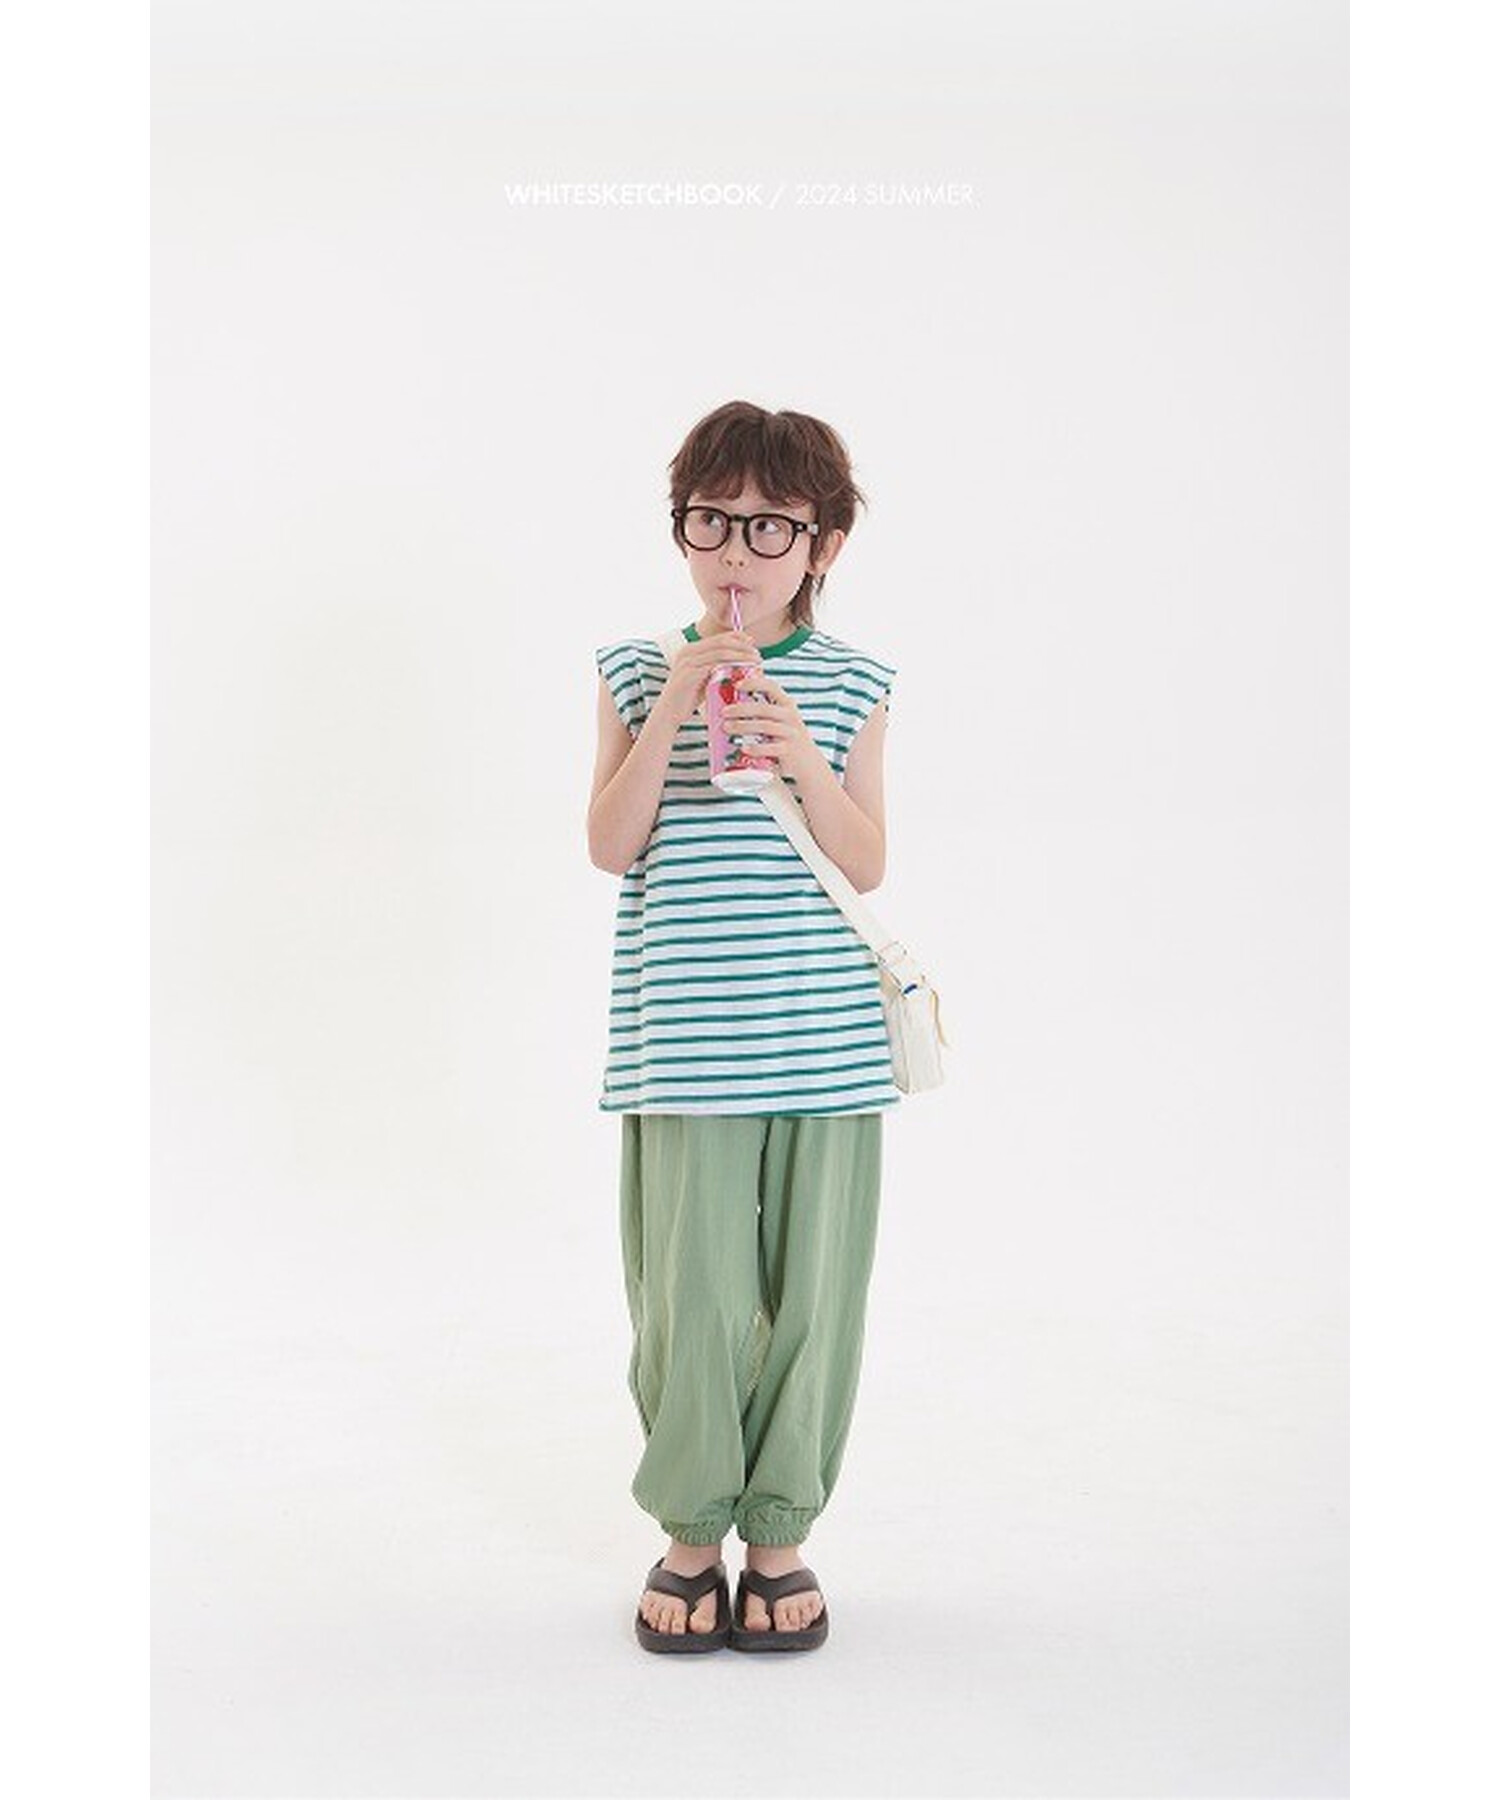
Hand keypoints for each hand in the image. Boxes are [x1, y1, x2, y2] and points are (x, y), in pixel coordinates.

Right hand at [659, 631, 762, 726]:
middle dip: (742, 646)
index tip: (752, 643)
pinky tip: (743, 673)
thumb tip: (739, 665)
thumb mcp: (702, 679)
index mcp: (690, 650)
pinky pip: (715, 666)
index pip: (718, 638)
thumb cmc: (687, 699)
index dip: (737, 637)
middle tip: (758, 655)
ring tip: (755, 663)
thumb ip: (715, 669)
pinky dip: (732, 667)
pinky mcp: (690, 674)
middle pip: (721, 642)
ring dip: (741, 656)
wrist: (667, 714)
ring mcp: (688, 662)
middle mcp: (687, 652)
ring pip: (721, 652)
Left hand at [722, 670, 826, 784]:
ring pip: (765, 727)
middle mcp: (790, 716)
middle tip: (723, 712)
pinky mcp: (789, 751)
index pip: (771, 687)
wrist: (808, 763)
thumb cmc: (785, 739)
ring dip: (743, 726)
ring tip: (726, 728)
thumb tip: (727, 707)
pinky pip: (771, 748)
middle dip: (741, 709)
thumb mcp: (779, 721)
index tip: (737, 685)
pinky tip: (743, 748)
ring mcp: (791, 734)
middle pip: (763, 708)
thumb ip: (762, 712)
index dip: (754, 683)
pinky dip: (756, 748)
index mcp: (786, 705)